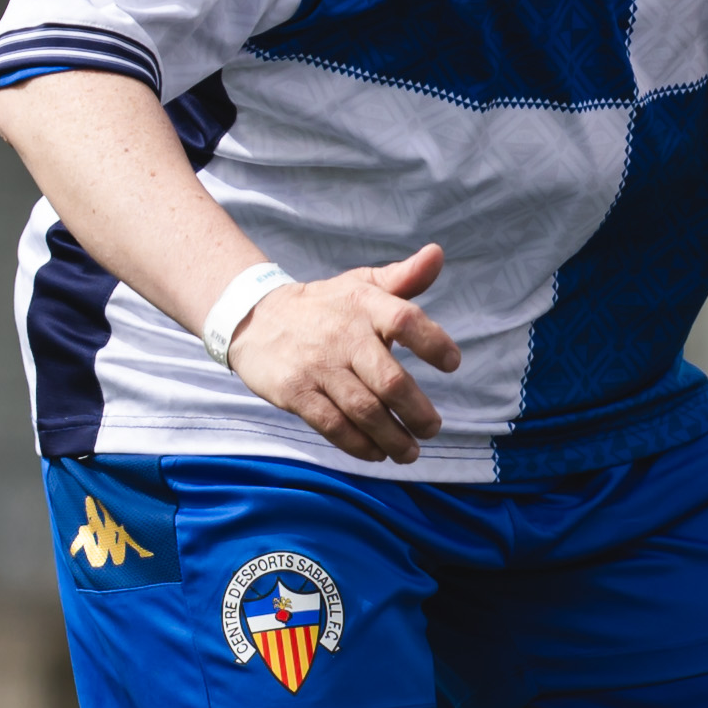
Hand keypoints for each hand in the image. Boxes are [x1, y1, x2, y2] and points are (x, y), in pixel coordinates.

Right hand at [224, 244, 462, 466]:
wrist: (255, 318)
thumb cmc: (324, 306)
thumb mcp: (360, 284)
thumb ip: (404, 277)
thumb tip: (437, 254)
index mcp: (363, 304)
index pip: (405, 319)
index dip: (433, 342)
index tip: (452, 364)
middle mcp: (342, 335)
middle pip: (389, 380)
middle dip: (417, 411)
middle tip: (432, 428)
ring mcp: (317, 366)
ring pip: (364, 410)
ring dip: (393, 437)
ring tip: (411, 452)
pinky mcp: (295, 392)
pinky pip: (332, 425)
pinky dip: (358, 445)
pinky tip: (377, 453)